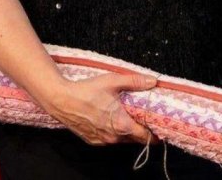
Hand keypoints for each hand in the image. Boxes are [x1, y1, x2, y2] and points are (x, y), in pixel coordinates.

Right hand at [42, 72, 156, 145]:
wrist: (61, 100)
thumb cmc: (87, 91)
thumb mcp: (113, 81)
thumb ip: (135, 81)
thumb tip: (153, 81)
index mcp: (121, 124)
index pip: (145, 136)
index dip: (154, 134)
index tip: (160, 128)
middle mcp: (113, 137)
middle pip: (134, 139)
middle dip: (142, 132)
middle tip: (146, 120)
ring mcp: (102, 140)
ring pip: (121, 140)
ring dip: (127, 132)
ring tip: (129, 118)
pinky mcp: (92, 140)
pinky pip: (109, 139)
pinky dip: (114, 133)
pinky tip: (112, 120)